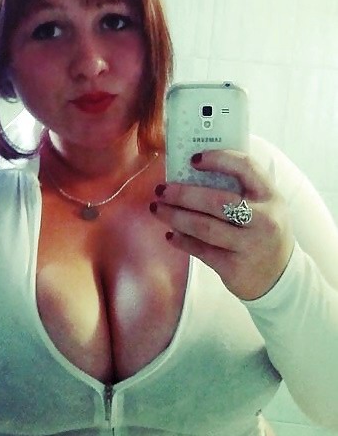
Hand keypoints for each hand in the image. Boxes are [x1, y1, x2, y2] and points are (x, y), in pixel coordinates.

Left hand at [151, 150, 294, 300]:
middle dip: (183, 194)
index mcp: (270, 196)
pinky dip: (182, 240)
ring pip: (204, 227)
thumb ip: (238, 189)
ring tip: (157, 209)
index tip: (193, 159)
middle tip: (161, 190)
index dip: (218, 159)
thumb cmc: (261, 231)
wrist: (279, 276)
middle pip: (217, 200)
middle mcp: (263, 219)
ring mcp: (249, 244)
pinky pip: (201, 250)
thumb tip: (190, 173)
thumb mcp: (262, 206)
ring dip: (175, 216)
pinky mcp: (234, 267)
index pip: (246, 167)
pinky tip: (170, 234)